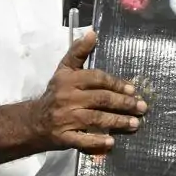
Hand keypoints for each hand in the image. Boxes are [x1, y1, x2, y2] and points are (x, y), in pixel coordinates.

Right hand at [30, 30, 148, 152]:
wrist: (34, 121)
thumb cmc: (56, 93)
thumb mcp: (64, 70)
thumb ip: (78, 52)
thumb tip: (93, 33)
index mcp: (69, 80)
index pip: (96, 79)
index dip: (116, 83)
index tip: (133, 89)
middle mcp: (67, 98)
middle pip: (100, 99)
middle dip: (123, 103)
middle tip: (142, 107)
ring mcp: (65, 119)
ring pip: (95, 119)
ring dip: (117, 121)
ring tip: (135, 123)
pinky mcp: (64, 137)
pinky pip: (82, 140)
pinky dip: (97, 142)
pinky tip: (111, 142)